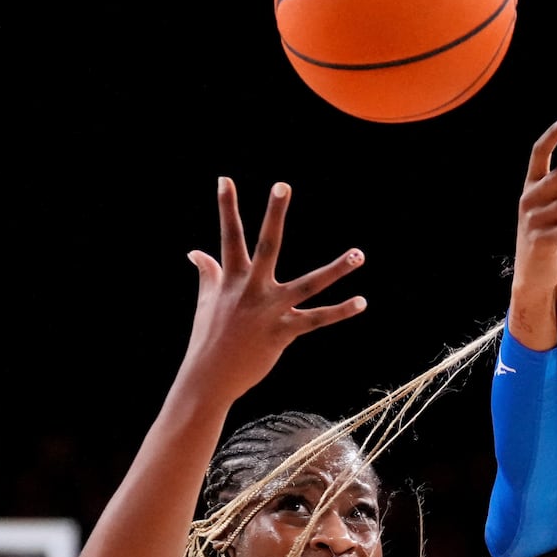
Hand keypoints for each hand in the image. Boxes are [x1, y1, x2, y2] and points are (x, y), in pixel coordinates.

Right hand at [178, 177, 366, 401]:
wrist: (209, 377)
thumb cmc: (208, 337)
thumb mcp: (206, 301)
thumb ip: (208, 273)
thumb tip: (194, 252)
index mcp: (231, 279)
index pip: (229, 236)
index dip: (226, 207)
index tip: (225, 179)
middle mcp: (251, 289)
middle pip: (267, 245)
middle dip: (274, 215)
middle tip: (282, 185)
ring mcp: (269, 310)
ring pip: (308, 284)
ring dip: (335, 269)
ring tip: (359, 254)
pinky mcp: (283, 332)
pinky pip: (317, 319)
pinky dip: (340, 312)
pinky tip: (362, 301)